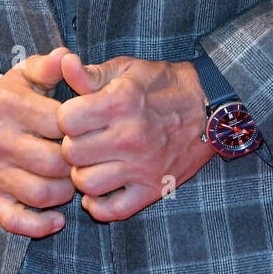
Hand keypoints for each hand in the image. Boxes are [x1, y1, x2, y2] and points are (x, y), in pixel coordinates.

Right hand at [0, 46, 76, 237]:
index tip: (89, 129)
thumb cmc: (8, 96)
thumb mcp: (25, 74)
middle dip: (77, 163)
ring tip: (72, 179)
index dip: (82, 129)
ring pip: (42, 194)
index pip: (62, 124)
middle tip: (84, 158)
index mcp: (11, 106)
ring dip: (65, 192)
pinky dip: (39, 225)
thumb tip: (67, 57)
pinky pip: (15, 220)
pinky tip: (58, 219)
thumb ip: (49, 65)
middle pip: (55, 163)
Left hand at [56, 54, 214, 221]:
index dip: (65, 116)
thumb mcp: (127, 69)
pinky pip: (114, 210)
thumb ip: (92, 73)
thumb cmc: (163, 84)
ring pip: (87, 184)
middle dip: (71, 144)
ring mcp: (143, 167)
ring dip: (82, 174)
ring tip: (91, 161)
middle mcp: (131, 136)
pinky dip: (99, 205)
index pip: (66, 120)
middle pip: (72, 153)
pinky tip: (98, 190)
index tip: (76, 115)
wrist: (209, 107)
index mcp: (122, 102)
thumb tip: (64, 63)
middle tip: (82, 139)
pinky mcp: (154, 189)